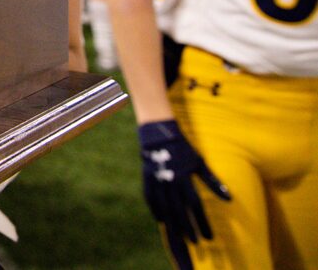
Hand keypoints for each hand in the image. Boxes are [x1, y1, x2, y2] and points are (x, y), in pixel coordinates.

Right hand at [138, 120, 230, 269]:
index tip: (209, 237)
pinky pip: (150, 199)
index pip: (195, 206)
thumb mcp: (199, 163)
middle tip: (195, 242)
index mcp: (184, 178)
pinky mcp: (147, 179)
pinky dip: (156, 211)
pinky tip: (161, 221)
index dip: (202, 223)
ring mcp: (157, 181)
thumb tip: (229, 198)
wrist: (158, 134)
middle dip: (188, 228)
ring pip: (165, 208)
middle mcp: (170, 182)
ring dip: (173, 224)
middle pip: (180, 211)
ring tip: (179, 238)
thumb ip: (213, 181)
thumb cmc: (183, 148)